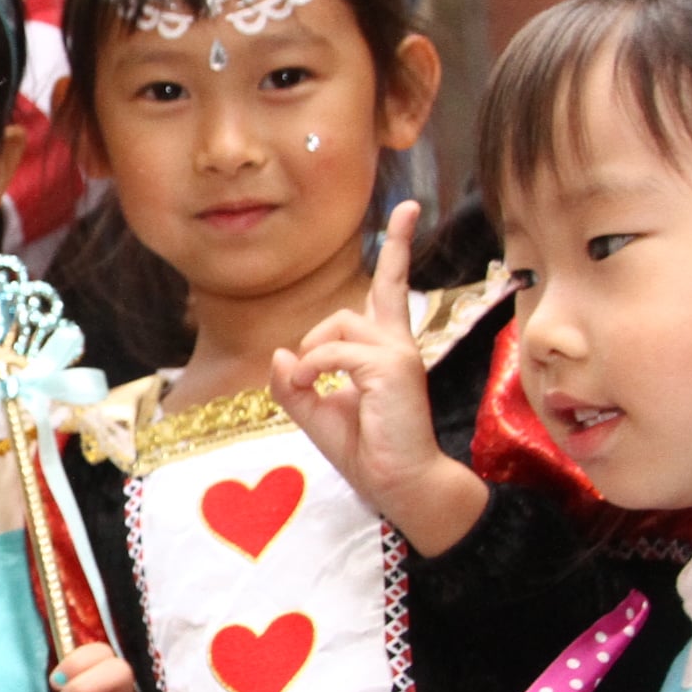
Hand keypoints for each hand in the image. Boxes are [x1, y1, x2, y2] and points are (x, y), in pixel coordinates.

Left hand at [273, 201, 487, 556]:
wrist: (400, 484)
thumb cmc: (367, 450)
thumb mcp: (317, 413)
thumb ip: (296, 384)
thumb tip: (282, 354)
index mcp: (386, 350)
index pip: (392, 288)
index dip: (399, 247)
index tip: (410, 208)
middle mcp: (398, 344)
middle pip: (360, 302)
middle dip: (326, 331)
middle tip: (318, 379)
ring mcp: (399, 353)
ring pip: (339, 326)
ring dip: (314, 356)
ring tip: (315, 388)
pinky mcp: (392, 366)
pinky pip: (335, 351)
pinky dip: (315, 368)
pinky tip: (317, 388)